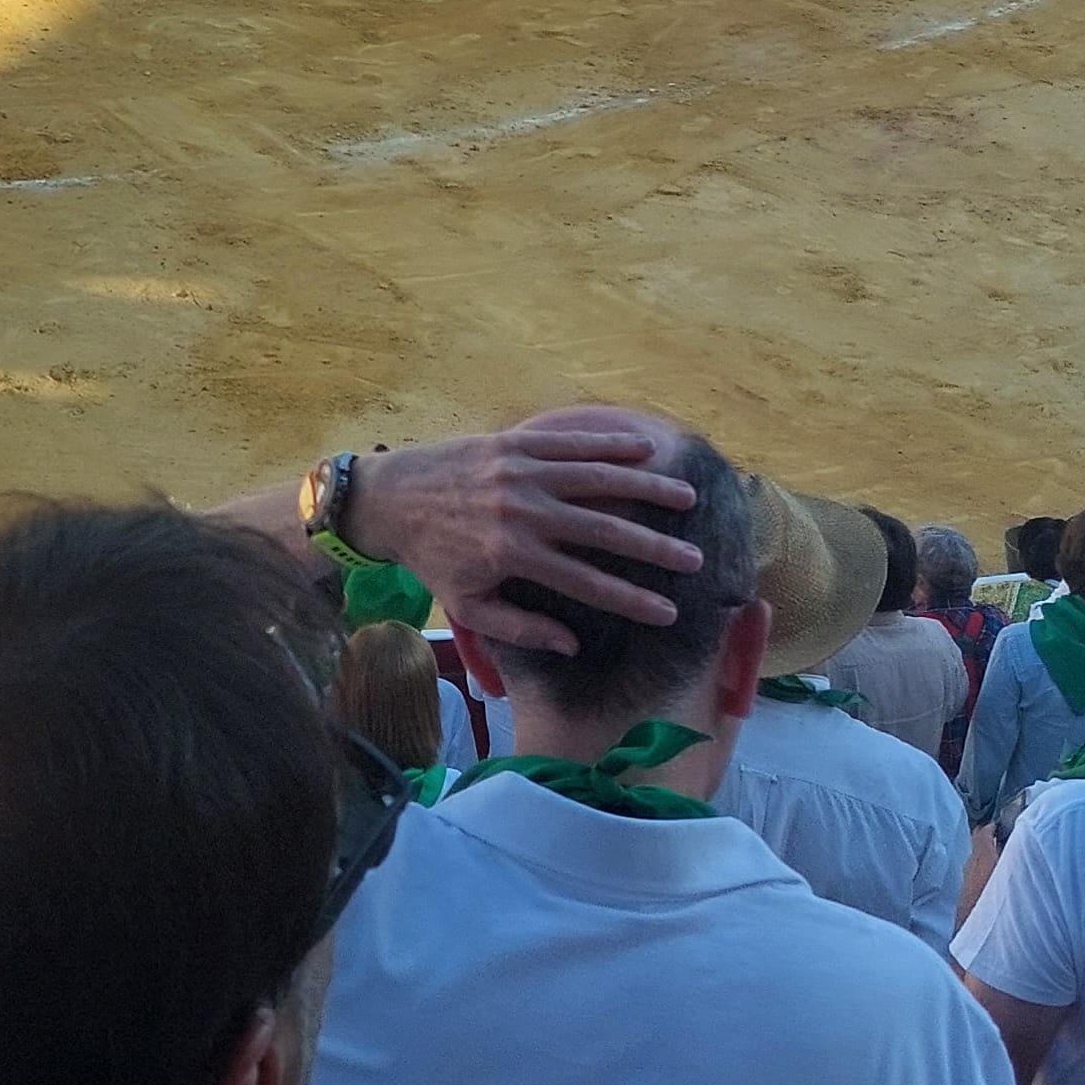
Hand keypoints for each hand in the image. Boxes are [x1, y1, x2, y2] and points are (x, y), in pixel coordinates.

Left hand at [351, 408, 707, 659]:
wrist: (389, 497)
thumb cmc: (431, 558)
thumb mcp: (468, 605)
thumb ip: (521, 628)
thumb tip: (573, 644)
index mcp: (513, 555)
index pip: (587, 583)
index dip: (631, 599)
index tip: (668, 611)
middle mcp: (522, 511)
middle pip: (603, 530)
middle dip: (654, 547)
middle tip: (695, 560)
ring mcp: (520, 471)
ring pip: (595, 478)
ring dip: (646, 486)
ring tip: (686, 497)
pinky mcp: (512, 442)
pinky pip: (569, 441)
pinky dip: (608, 442)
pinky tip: (645, 447)